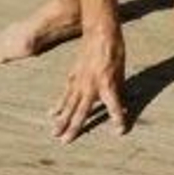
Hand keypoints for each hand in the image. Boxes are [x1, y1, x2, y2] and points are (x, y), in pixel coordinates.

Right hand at [50, 26, 127, 142]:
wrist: (101, 32)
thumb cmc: (115, 50)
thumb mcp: (122, 70)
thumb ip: (119, 89)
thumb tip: (121, 104)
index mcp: (108, 84)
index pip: (114, 106)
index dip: (118, 119)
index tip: (119, 132)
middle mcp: (91, 86)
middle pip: (82, 111)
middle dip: (74, 127)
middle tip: (65, 142)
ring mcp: (79, 81)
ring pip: (69, 104)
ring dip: (61, 119)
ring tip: (54, 133)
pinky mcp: (73, 75)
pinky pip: (65, 93)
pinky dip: (58, 104)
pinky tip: (52, 113)